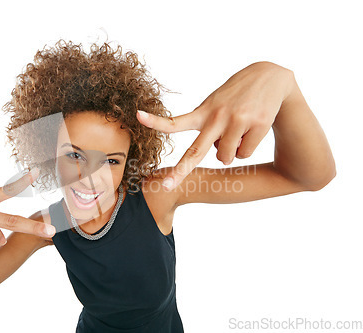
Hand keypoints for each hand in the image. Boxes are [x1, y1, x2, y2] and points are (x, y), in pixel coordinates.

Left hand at [136, 61, 293, 189]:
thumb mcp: (216, 103)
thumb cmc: (235, 95)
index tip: (138, 116)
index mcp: (203, 111)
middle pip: (195, 152)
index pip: (176, 120)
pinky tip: (252, 129)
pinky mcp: (258, 124)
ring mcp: (237, 120)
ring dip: (230, 152)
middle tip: (166, 185)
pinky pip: (246, 153)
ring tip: (238, 130)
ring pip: (225, 157)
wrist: (270, 77)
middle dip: (180, 171)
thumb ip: (208, 127)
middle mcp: (217, 116)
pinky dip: (247, 148)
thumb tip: (217, 156)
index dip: (156, 121)